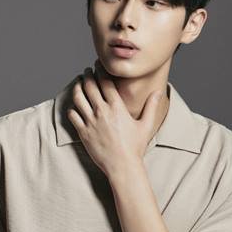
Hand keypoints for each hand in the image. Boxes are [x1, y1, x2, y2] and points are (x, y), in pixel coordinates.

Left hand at [66, 59, 165, 178]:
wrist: (122, 166)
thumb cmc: (135, 147)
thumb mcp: (145, 126)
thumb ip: (151, 106)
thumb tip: (159, 92)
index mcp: (117, 108)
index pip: (105, 82)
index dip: (100, 70)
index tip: (98, 65)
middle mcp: (102, 112)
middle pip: (90, 86)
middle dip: (87, 75)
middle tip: (87, 71)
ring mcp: (91, 122)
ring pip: (78, 98)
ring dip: (77, 88)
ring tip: (79, 84)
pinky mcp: (83, 132)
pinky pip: (73, 115)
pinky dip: (73, 107)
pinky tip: (75, 105)